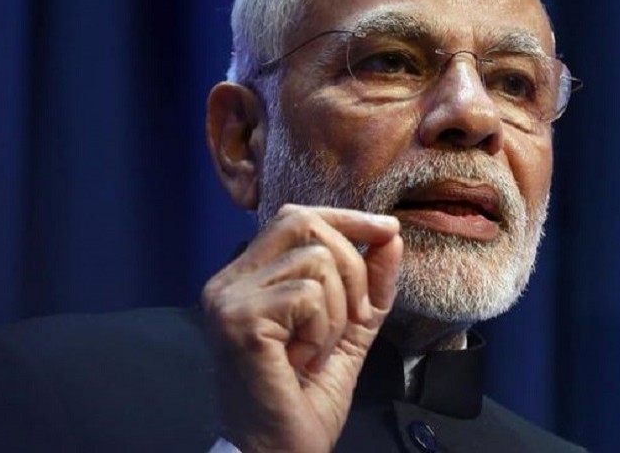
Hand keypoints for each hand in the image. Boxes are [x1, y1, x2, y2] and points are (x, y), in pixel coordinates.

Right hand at [201, 204, 402, 452]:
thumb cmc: (305, 399)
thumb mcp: (349, 329)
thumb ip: (369, 283)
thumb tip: (391, 235)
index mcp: (246, 278)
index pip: (295, 219)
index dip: (345, 218)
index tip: (388, 229)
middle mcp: (228, 281)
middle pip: (305, 225)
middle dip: (352, 267)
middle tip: (355, 318)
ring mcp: (228, 299)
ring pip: (315, 262)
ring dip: (338, 312)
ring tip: (318, 351)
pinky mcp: (239, 319)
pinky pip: (308, 295)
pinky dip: (324, 330)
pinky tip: (305, 360)